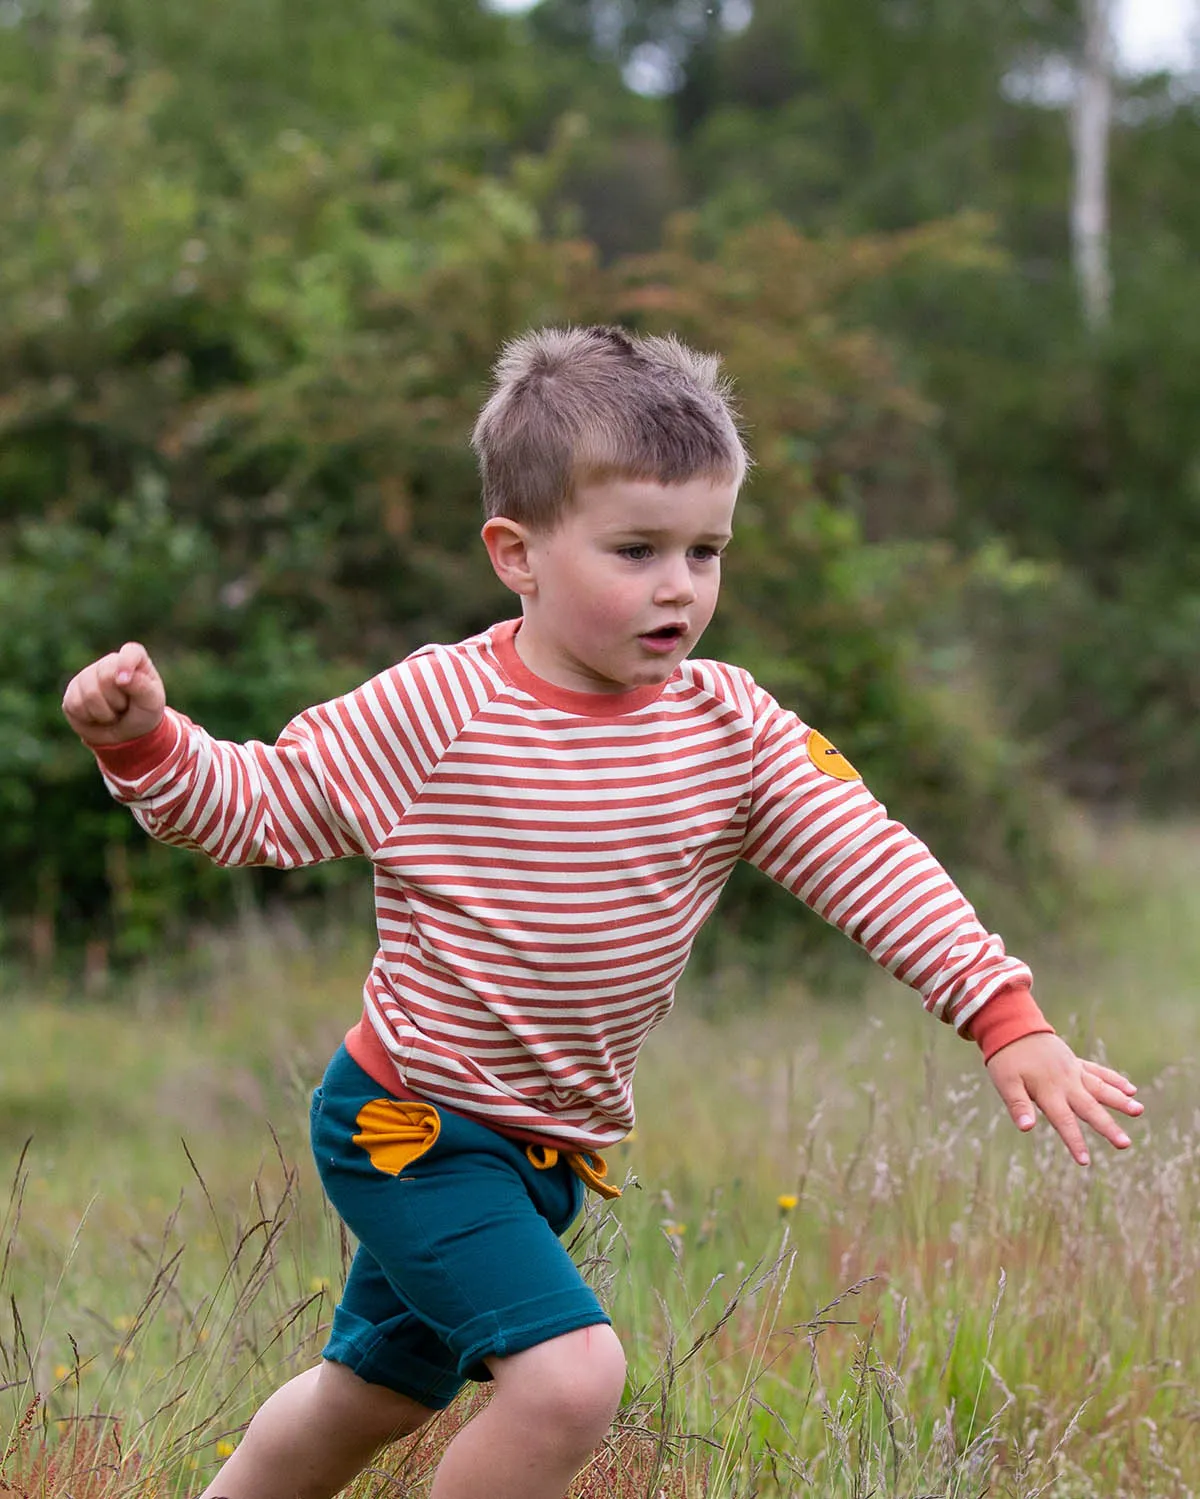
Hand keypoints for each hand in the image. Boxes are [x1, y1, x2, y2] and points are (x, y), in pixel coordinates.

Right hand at [62, 640, 165, 745]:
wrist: (125, 735)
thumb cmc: (142, 714)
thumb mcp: (151, 703)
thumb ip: (142, 687)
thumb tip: (121, 678)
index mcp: (135, 660)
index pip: (131, 651)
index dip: (126, 664)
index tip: (123, 682)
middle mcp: (109, 663)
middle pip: (106, 676)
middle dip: (117, 701)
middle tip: (124, 707)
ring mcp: (87, 675)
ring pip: (89, 694)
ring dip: (104, 713)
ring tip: (111, 713)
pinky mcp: (72, 691)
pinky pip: (75, 705)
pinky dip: (88, 718)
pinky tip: (96, 716)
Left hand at [986, 1032, 1142, 1166]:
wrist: (1012, 1027)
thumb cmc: (1006, 1059)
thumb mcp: (1005, 1083)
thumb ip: (1017, 1105)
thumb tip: (1026, 1128)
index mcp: (1048, 1091)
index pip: (1064, 1121)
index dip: (1074, 1141)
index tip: (1085, 1161)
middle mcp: (1066, 1083)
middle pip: (1090, 1108)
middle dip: (1108, 1127)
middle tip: (1125, 1144)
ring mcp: (1074, 1071)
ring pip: (1101, 1088)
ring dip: (1120, 1100)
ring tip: (1139, 1110)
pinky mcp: (1076, 1062)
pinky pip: (1099, 1072)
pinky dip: (1114, 1080)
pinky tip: (1131, 1089)